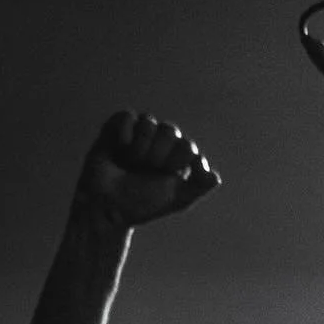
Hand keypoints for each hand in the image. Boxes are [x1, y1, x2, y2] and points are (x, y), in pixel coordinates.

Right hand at [74, 111, 221, 229]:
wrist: (107, 207)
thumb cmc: (141, 204)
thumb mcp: (177, 199)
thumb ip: (199, 186)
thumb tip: (216, 177)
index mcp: (176, 158)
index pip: (188, 148)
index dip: (178, 162)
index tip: (170, 175)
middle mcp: (159, 143)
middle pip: (170, 131)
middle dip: (158, 156)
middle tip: (147, 170)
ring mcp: (138, 134)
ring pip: (149, 122)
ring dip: (141, 148)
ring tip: (131, 162)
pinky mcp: (115, 128)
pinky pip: (127, 116)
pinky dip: (125, 132)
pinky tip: (121, 147)